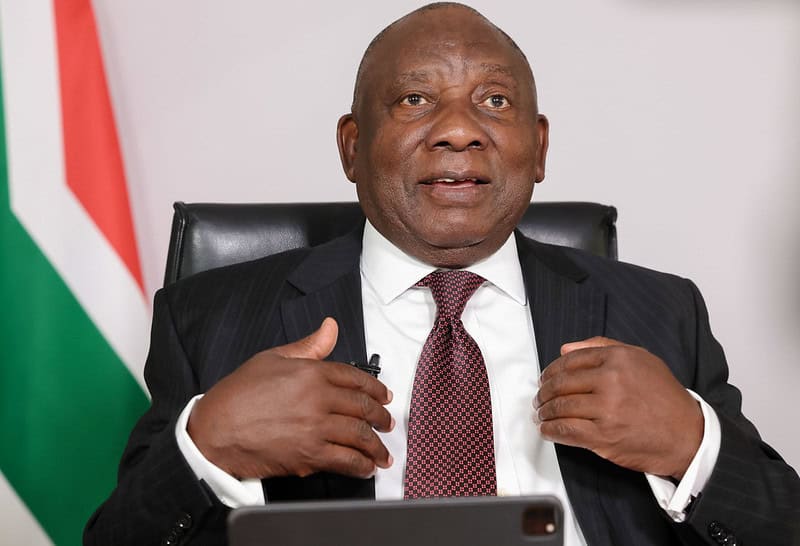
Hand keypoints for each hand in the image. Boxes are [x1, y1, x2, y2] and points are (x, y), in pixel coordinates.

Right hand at [187, 317, 393, 479]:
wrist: (214, 431)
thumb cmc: (238, 395)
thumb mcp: (271, 359)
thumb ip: (307, 346)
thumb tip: (330, 328)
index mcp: (312, 373)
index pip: (356, 379)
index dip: (375, 389)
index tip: (384, 397)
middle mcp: (318, 399)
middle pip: (363, 408)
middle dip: (381, 417)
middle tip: (388, 423)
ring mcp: (316, 429)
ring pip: (359, 436)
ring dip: (376, 445)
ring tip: (382, 451)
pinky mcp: (309, 456)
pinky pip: (345, 461)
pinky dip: (360, 465)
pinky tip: (366, 467)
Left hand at [534, 337, 702, 479]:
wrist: (688, 434)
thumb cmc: (665, 397)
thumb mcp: (641, 359)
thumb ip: (602, 348)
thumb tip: (565, 349)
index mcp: (618, 359)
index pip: (570, 361)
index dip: (551, 371)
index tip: (545, 378)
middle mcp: (611, 381)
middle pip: (561, 384)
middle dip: (544, 392)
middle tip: (539, 398)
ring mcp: (607, 409)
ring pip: (561, 407)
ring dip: (545, 412)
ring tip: (541, 413)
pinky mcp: (604, 436)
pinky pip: (566, 430)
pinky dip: (551, 430)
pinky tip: (547, 429)